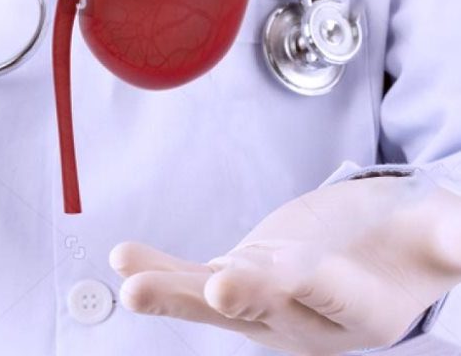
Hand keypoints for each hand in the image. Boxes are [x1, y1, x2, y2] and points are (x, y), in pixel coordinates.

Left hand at [110, 173, 460, 354]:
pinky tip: (125, 260)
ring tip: (132, 285)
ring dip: (171, 293)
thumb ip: (449, 240)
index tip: (263, 274)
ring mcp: (263, 302)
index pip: (330, 296)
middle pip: (266, 306)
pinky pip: (191, 279)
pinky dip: (159, 270)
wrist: (367, 260)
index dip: (301, 286)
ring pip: (213, 301)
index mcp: (357, 306)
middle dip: (236, 296)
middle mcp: (304, 316)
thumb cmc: (405, 244)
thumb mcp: (436, 236)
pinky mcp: (236, 279)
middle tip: (212, 286)